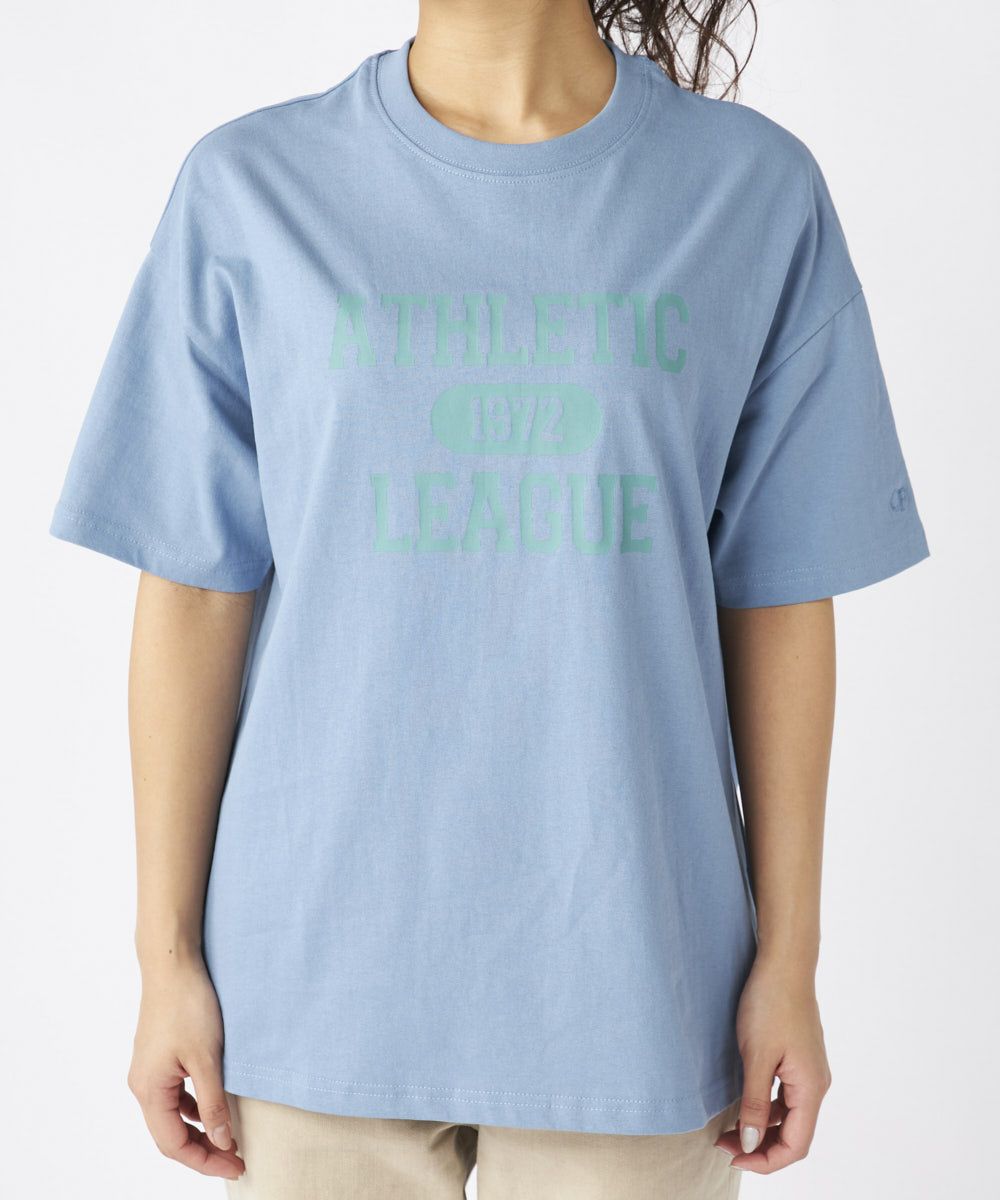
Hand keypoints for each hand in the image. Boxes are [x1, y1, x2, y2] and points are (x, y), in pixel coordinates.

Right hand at [127, 953, 244, 1179]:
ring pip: (171, 1116)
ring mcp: (148, 1070)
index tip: (236, 1166)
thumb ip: (214, 1103)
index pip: (174, 1145)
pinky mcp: (158, 1056)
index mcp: (149, 1090)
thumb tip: (223, 1142)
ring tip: (228, 1138)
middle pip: (170, 1135)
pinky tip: (213, 1105)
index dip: (205, 1161)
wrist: (172, 964)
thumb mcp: (207, 1058)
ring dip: (198, 1130)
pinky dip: (192, 1107)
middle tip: (237, 1158)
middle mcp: (142, 1085)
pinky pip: (173, 1095)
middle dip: (203, 1150)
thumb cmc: (188, 1006)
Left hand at [715, 956, 831, 1173]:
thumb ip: (755, 1103)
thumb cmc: (770, 1003)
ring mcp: (810, 1070)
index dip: (765, 1161)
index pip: (796, 1146)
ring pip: (790, 1116)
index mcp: (811, 1089)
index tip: (732, 1156)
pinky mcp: (800, 1058)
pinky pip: (787, 1096)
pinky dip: (767, 1108)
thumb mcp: (756, 1056)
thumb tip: (752, 1144)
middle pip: (794, 1135)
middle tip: (723, 1143)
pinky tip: (745, 1103)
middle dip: (760, 1147)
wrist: (784, 963)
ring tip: (729, 1127)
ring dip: (763, 1128)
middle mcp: (816, 1084)